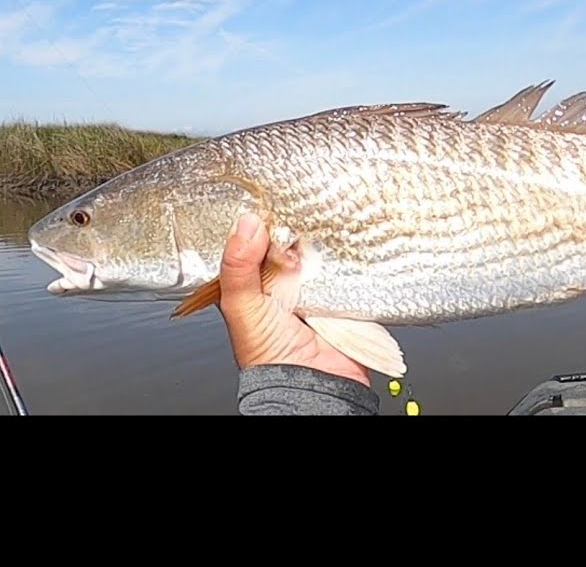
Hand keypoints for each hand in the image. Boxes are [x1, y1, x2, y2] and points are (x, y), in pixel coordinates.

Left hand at [217, 212, 371, 386]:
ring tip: (324, 220)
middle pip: (290, 240)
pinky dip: (347, 252)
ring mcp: (315, 286)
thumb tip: (247, 224)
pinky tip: (345, 240)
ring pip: (319, 249)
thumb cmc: (270, 355)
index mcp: (254, 283)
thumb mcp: (241, 307)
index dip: (263, 220)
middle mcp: (284, 282)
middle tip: (299, 208)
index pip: (257, 240)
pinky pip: (347, 264)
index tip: (269, 202)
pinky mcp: (344, 291)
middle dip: (296, 224)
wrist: (315, 383)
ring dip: (323, 237)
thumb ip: (238, 267)